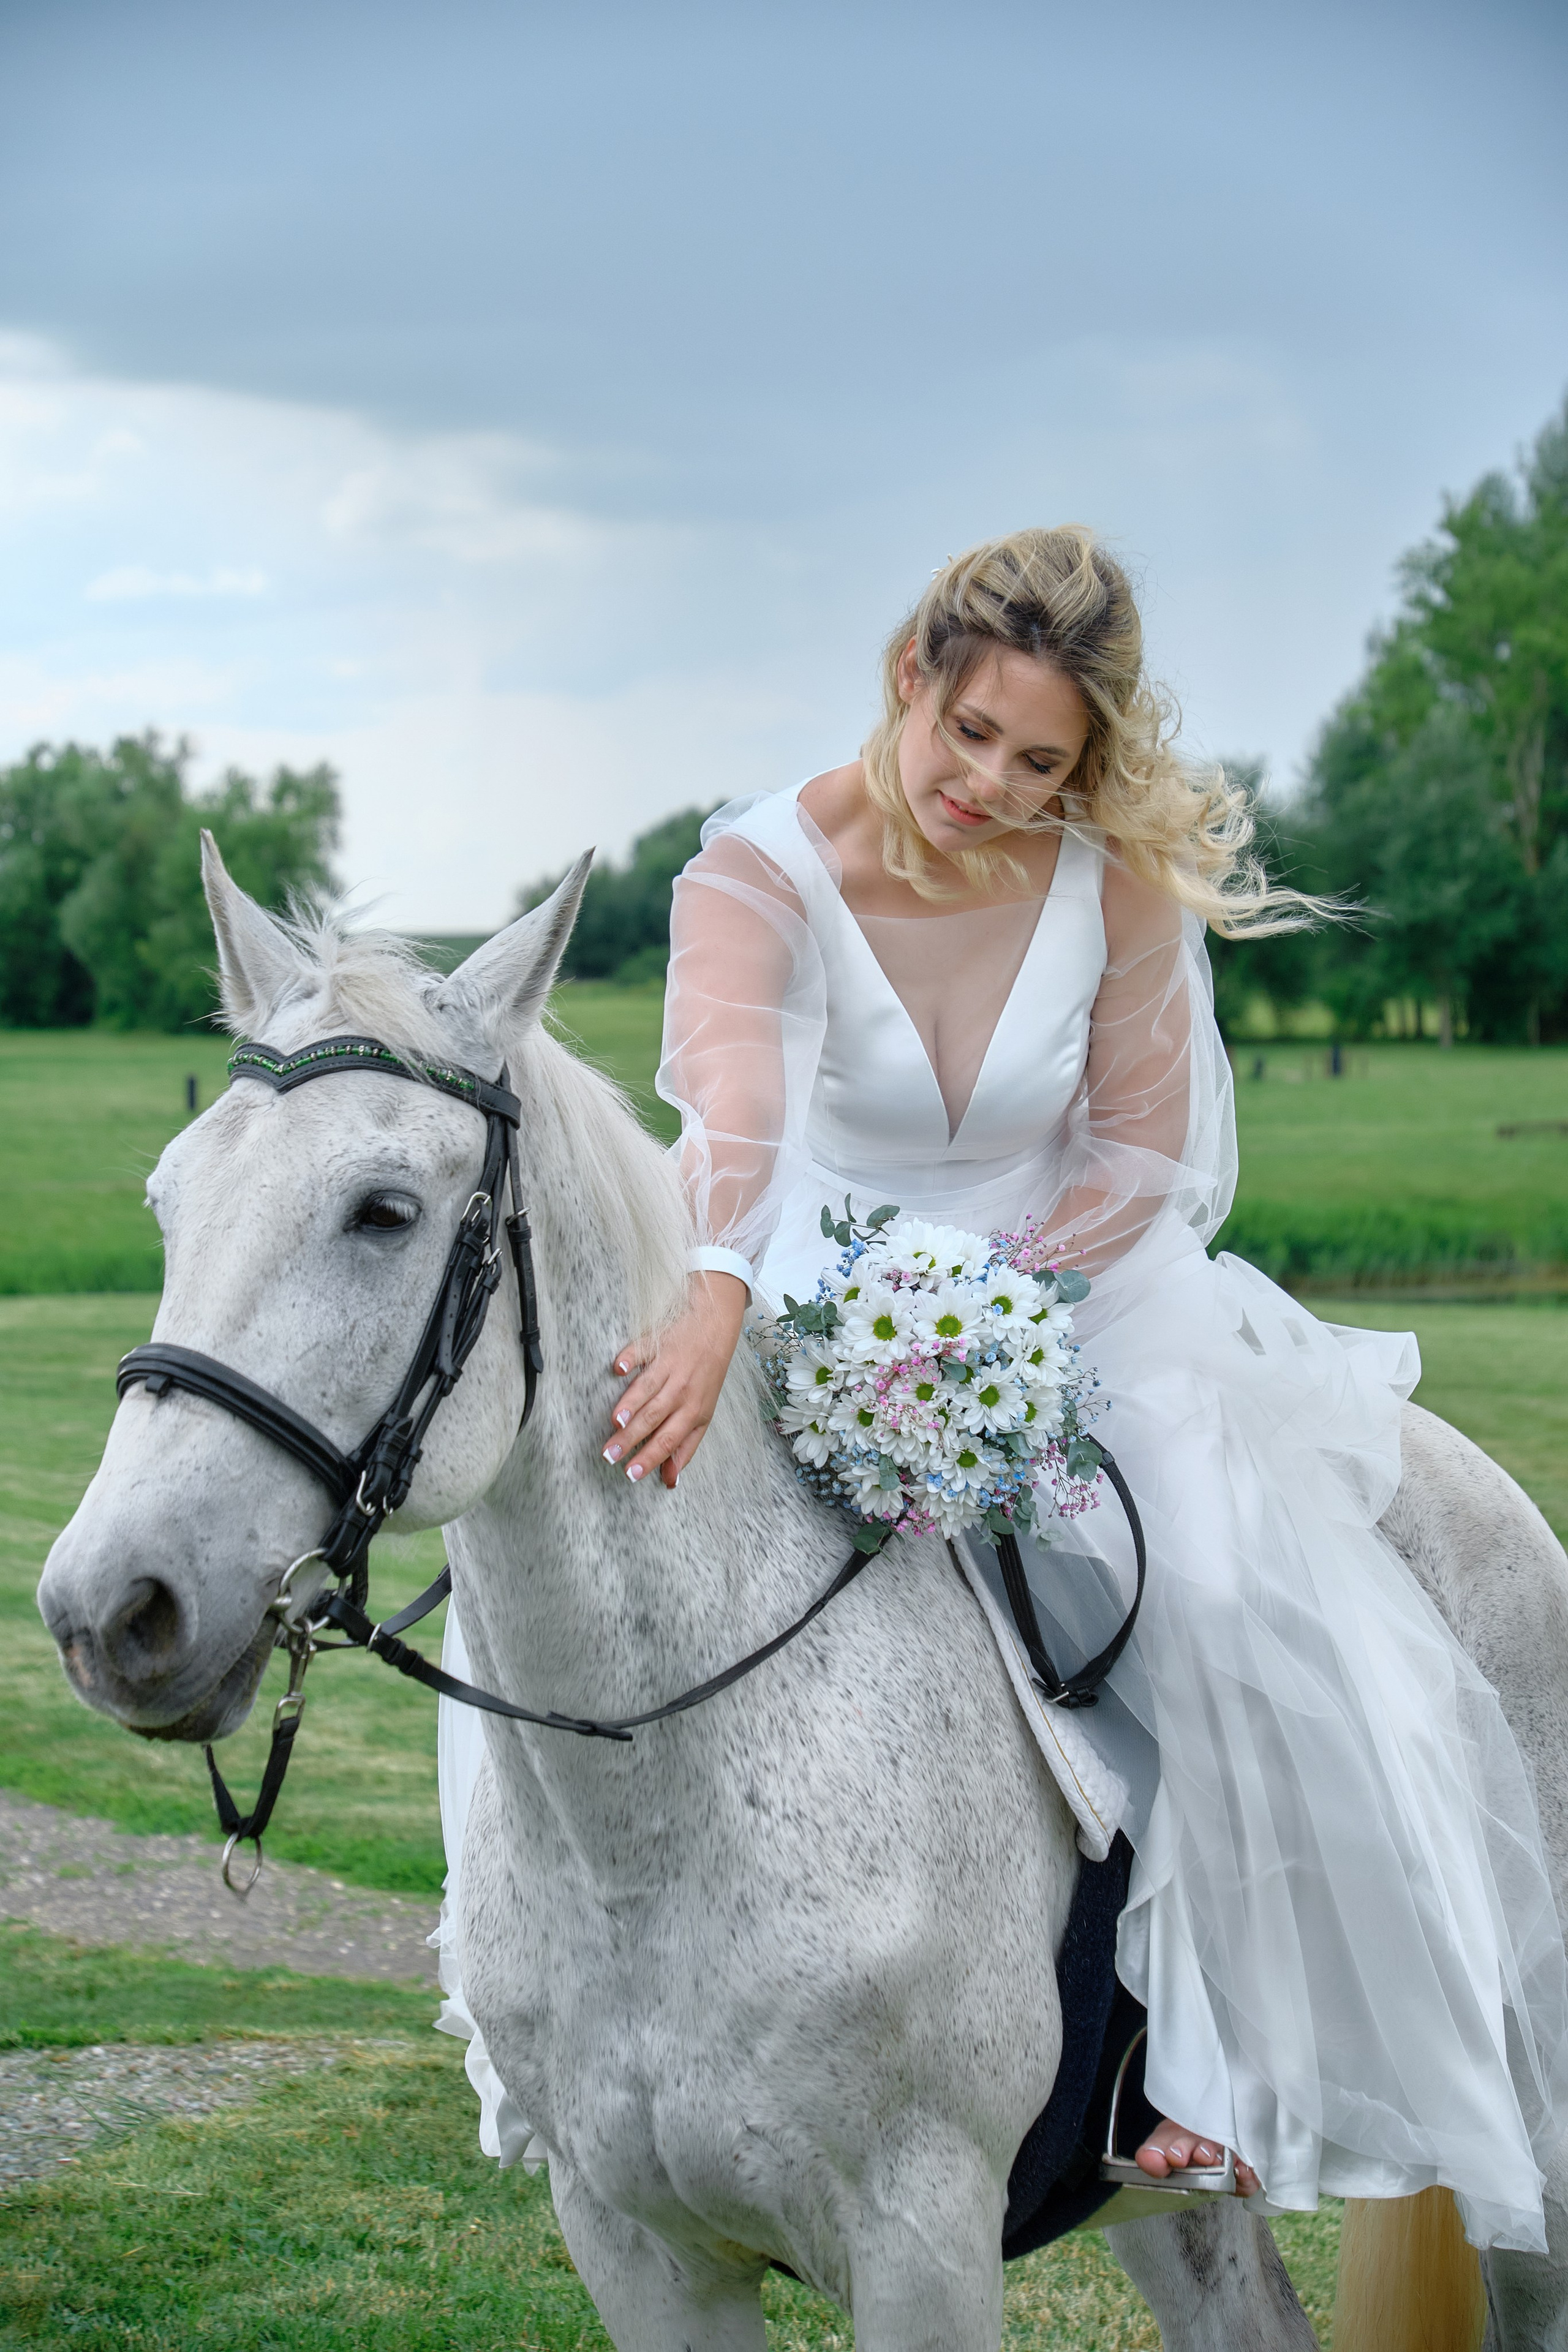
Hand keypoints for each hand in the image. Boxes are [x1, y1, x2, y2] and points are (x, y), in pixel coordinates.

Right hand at [605, 1272, 748, 1489]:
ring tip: (615, 1422)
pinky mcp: (658, 1343)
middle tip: (608, 1455)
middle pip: (654, 1418)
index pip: (669, 1440)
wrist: (715, 1328)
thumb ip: (685, 1448)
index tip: (629, 1474)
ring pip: (648, 1388)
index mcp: (692, 1411)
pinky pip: (642, 1350)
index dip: (650, 1458)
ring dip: (632, 1404)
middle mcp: (681, 1390)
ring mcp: (670, 1366)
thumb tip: (669, 1481)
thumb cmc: (705, 1379)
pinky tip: (619, 1368)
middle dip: (630, 1438)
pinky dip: (631, 1358)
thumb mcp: (703, 1416)